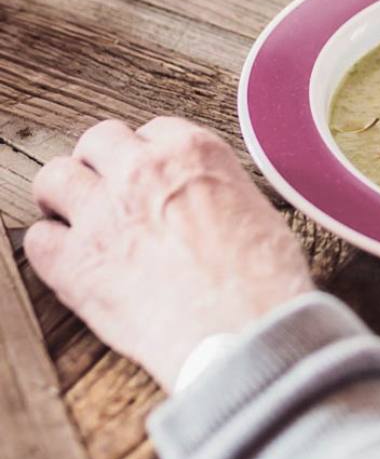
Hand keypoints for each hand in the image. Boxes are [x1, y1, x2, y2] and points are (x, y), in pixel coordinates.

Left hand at [25, 118, 314, 391]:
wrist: (243, 329)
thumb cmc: (263, 279)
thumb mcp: (255, 209)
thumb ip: (214, 190)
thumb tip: (204, 202)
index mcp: (192, 152)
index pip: (155, 129)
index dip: (152, 153)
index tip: (152, 174)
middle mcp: (141, 171)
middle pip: (97, 140)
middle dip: (102, 162)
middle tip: (110, 188)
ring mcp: (101, 215)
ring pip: (54, 177)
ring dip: (65, 194)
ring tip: (78, 216)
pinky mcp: (75, 263)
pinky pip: (37, 239)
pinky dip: (50, 247)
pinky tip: (72, 259)